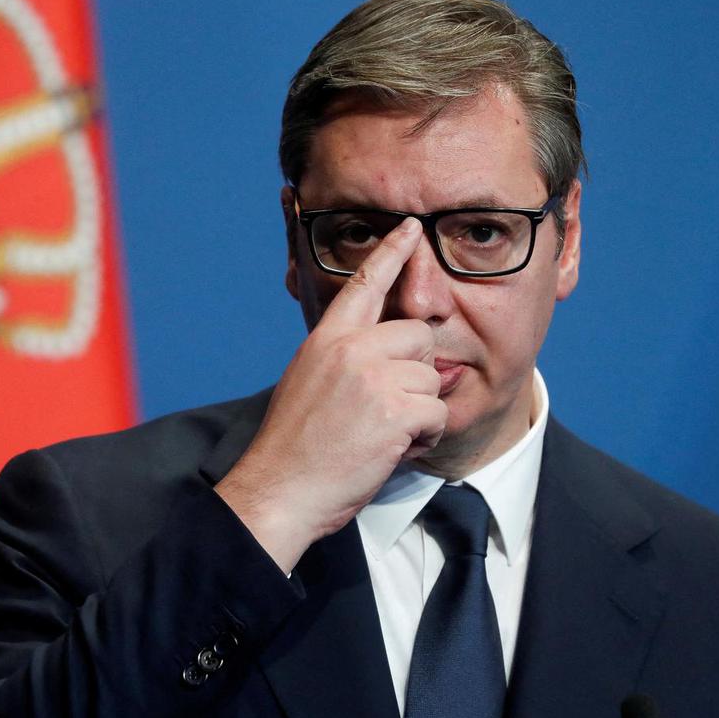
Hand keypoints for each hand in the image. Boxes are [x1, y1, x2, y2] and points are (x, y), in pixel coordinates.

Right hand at [215, 218, 446, 572]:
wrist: (281, 488)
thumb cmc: (295, 447)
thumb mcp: (307, 383)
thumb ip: (342, 358)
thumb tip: (381, 352)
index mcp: (325, 340)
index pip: (364, 284)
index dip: (392, 254)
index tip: (413, 229)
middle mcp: (349, 350)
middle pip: (417, 334)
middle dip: (414, 372)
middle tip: (387, 407)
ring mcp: (371, 378)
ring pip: (430, 376)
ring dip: (418, 411)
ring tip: (383, 434)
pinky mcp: (393, 411)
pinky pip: (436, 412)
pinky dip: (425, 437)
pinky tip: (393, 449)